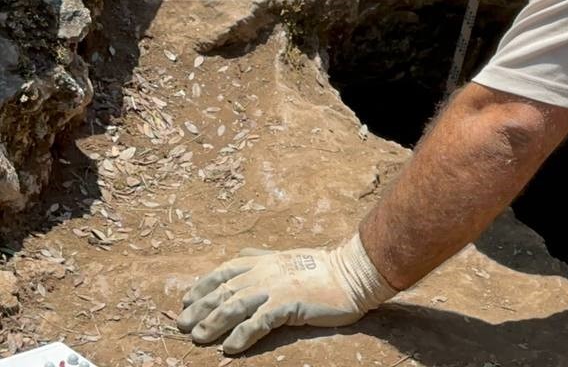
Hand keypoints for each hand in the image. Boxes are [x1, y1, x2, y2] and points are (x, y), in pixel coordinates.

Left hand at [176, 234, 395, 353]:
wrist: (352, 272)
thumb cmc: (323, 267)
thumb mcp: (287, 256)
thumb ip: (264, 256)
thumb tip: (245, 254)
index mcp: (263, 260)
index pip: (223, 271)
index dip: (201, 286)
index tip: (185, 300)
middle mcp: (264, 272)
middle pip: (222, 291)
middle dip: (199, 308)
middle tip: (183, 325)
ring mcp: (275, 288)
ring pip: (233, 306)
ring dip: (213, 324)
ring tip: (199, 338)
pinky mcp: (287, 304)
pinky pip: (257, 322)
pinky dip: (241, 336)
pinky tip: (230, 348)